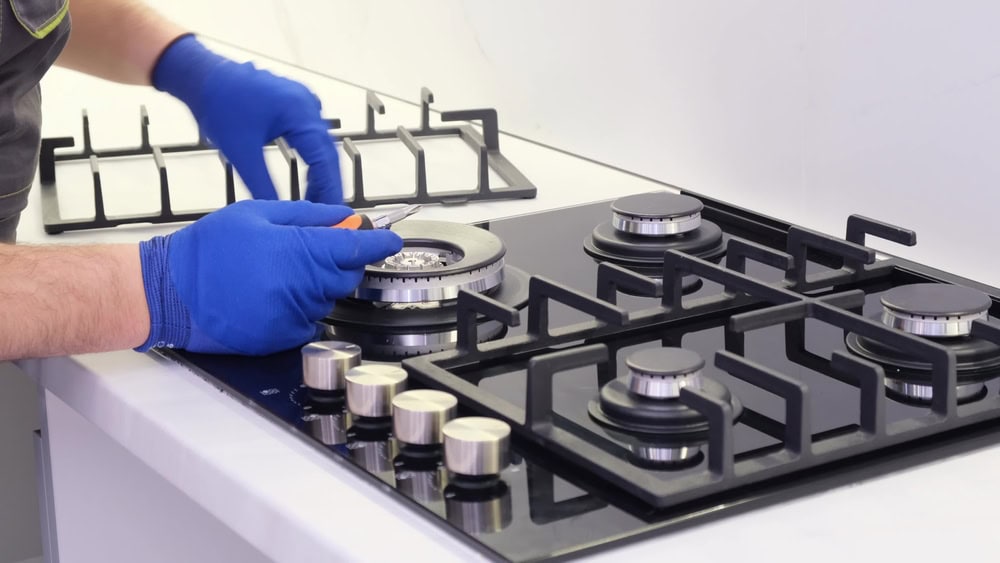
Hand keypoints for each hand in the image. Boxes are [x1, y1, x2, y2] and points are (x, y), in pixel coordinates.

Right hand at [136, 200, 402, 354]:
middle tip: (310, 248)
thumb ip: (309, 215)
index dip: (378, 242)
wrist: (169, 291)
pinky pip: (309, 320)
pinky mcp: (282, 337)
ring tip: (276, 272)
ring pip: (328, 298)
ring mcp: (293, 316)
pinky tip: (271, 294)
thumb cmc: (208, 250)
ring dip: (316, 284)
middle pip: (347, 275)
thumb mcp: (258, 214)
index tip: (390, 240)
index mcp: (298, 251)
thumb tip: (345, 217)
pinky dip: (301, 307)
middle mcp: (301, 287)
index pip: (356, 247)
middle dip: (340, 261)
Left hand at [152, 34, 342, 203]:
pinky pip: (312, 137)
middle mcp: (307, 105)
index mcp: (300, 112)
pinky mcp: (295, 106)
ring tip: (315, 200)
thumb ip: (262, 185)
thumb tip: (279, 211)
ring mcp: (303, 103)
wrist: (201, 76)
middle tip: (326, 213)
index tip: (332, 212)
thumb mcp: (241, 152)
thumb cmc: (218, 102)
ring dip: (320, 174)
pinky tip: (307, 178)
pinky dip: (312, 160)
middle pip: (327, 154)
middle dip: (327, 185)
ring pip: (321, 147)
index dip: (330, 189)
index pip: (325, 160)